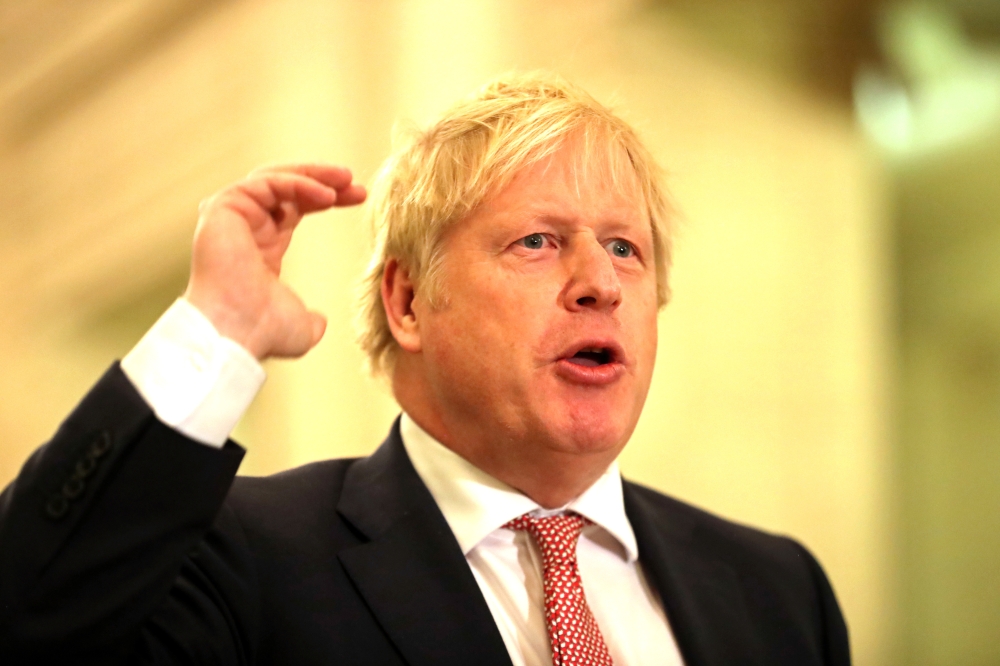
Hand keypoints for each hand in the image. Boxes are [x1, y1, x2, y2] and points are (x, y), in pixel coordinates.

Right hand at [183, 164, 365, 359]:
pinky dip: (298, 184)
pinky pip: (266, 183)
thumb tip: (319, 322)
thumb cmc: (263, 331)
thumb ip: (311, 319)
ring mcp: (230, 215)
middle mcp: (244, 227)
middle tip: (355, 182)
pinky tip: (328, 196)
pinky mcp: (224, 207)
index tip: (359, 196)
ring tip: (347, 179)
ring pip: (274, 177)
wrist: (235, 333)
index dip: (327, 199)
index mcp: (261, 248)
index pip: (295, 208)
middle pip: (286, 187)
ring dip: (313, 174)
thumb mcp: (300, 325)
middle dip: (323, 180)